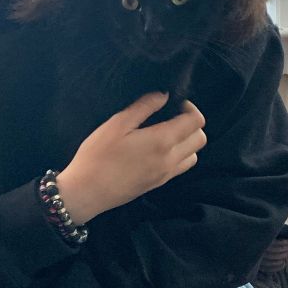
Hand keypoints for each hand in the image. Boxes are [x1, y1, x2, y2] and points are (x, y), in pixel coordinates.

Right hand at [57, 93, 206, 223]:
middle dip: (191, 123)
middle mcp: (170, 159)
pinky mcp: (158, 184)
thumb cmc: (98, 155)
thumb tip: (164, 95)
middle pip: (200, 138)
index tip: (173, 103)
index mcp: (162, 141)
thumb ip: (144, 107)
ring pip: (193, 155)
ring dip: (186, 141)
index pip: (196, 121)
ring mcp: (166, 174)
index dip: (189, 108)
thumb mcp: (117, 124)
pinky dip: (179, 155)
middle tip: (171, 116)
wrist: (87, 192)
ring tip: (166, 133)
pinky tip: (158, 149)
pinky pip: (181, 167)